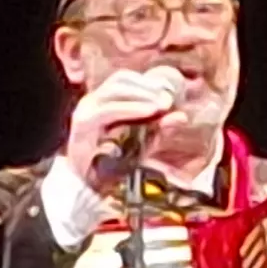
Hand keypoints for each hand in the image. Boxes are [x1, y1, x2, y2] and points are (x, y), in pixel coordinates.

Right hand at [63, 66, 187, 189]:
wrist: (86, 188)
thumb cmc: (112, 164)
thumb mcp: (141, 143)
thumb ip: (159, 129)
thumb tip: (182, 116)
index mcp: (102, 102)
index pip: (124, 79)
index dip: (148, 82)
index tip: (169, 92)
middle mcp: (92, 102)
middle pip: (120, 79)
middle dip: (147, 87)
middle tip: (168, 99)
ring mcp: (86, 111)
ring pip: (115, 89)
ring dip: (142, 94)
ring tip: (161, 105)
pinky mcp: (84, 125)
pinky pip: (108, 110)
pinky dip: (131, 108)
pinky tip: (149, 112)